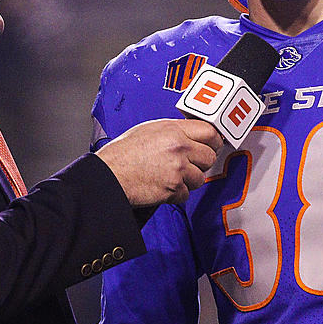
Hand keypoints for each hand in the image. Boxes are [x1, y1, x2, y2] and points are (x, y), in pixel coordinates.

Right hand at [96, 119, 222, 206]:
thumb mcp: (148, 130)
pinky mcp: (173, 187)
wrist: (109, 175)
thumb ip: (173, 131)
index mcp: (173, 129)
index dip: (213, 140)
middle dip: (201, 163)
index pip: (209, 131)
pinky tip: (162, 186)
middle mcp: (178, 147)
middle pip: (210, 156)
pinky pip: (186, 193)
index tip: (212, 145)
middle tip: (190, 164)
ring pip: (200, 178)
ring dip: (188, 180)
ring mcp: (178, 168)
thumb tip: (190, 134)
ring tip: (170, 176)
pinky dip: (176, 193)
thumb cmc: (122, 153)